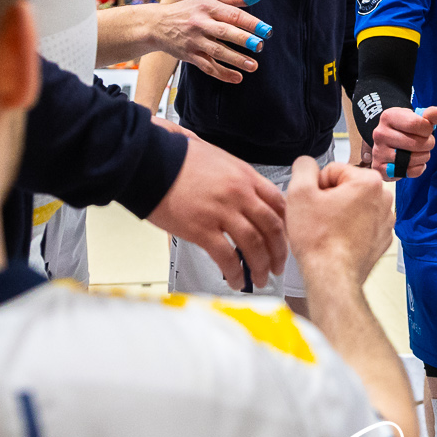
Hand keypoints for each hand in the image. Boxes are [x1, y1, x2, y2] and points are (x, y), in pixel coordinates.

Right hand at [146, 135, 288, 287]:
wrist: (149, 161)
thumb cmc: (176, 157)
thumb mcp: (216, 156)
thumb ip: (233, 173)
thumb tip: (240, 181)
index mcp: (245, 176)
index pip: (278, 203)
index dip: (287, 225)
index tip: (286, 238)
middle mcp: (239, 194)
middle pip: (272, 228)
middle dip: (279, 252)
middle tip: (278, 265)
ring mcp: (222, 212)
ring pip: (254, 246)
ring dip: (261, 267)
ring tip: (261, 279)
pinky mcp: (201, 229)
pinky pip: (227, 257)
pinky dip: (235, 273)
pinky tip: (236, 281)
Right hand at [154, 0, 266, 83]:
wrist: (156, 25)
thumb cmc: (188, 10)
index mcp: (207, 7)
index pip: (232, 14)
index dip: (250, 22)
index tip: (266, 30)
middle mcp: (200, 24)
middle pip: (224, 32)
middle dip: (243, 39)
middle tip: (259, 45)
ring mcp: (194, 41)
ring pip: (216, 51)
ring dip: (236, 59)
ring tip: (253, 66)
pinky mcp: (189, 56)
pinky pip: (207, 66)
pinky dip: (222, 74)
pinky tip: (237, 78)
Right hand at [286, 157, 394, 290]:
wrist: (331, 276)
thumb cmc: (319, 240)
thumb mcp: (299, 193)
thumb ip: (303, 167)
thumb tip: (307, 164)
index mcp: (369, 181)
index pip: (333, 170)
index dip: (317, 187)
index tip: (314, 204)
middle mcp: (384, 199)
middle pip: (345, 187)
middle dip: (329, 200)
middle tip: (319, 218)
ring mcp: (385, 221)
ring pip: (352, 206)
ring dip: (338, 215)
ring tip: (327, 231)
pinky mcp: (381, 239)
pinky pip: (360, 225)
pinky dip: (348, 230)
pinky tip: (336, 240)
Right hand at [372, 105, 436, 178]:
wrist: (387, 140)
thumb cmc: (405, 127)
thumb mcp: (415, 117)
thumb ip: (430, 115)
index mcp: (388, 117)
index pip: (417, 124)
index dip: (428, 129)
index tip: (426, 129)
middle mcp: (380, 134)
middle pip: (417, 144)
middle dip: (428, 144)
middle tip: (425, 142)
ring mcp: (379, 152)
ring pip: (413, 159)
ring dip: (423, 156)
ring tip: (420, 151)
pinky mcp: (381, 168)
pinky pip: (409, 172)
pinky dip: (418, 168)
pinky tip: (414, 162)